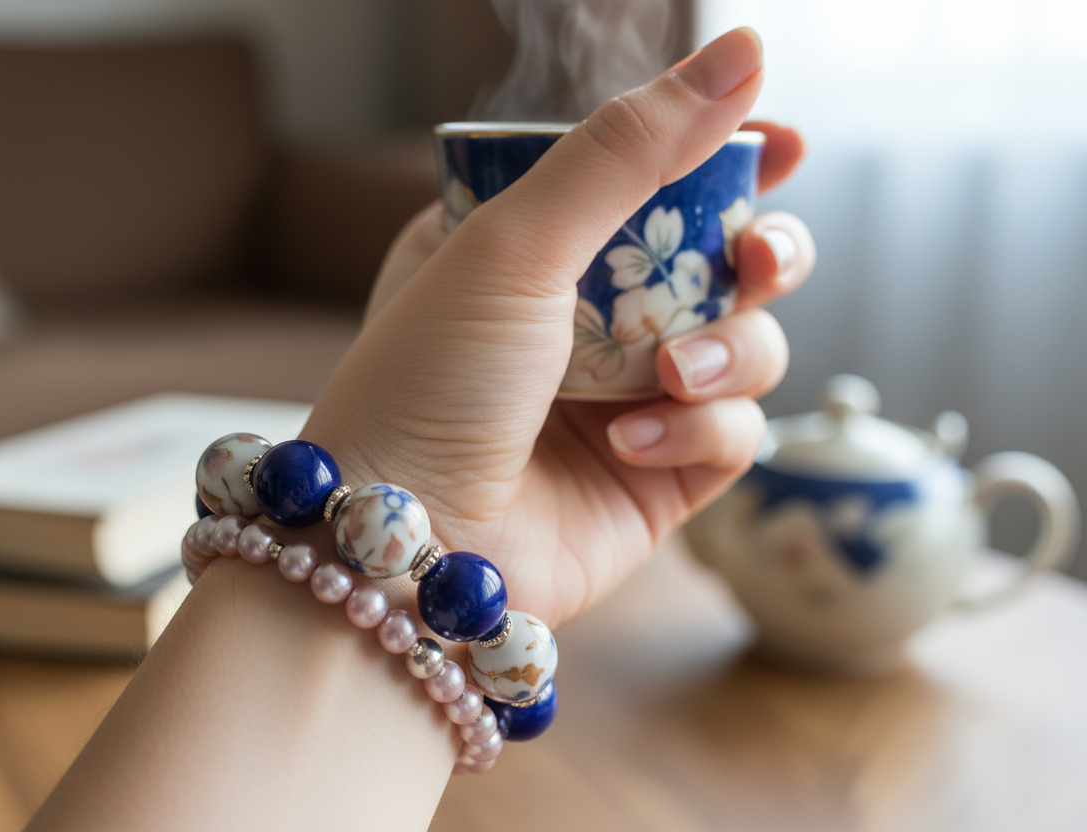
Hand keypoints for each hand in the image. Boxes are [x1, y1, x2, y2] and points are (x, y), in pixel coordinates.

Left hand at [304, 28, 815, 628]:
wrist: (407, 549)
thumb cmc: (429, 384)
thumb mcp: (514, 242)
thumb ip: (628, 150)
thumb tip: (743, 54)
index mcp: (534, 249)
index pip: (650, 181)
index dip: (723, 157)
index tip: (780, 143)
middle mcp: (584, 322)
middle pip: (721, 260)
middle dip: (761, 253)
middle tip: (755, 260)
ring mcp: (625, 400)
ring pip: (746, 344)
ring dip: (729, 348)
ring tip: (670, 372)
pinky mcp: (657, 478)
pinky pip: (732, 432)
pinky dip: (696, 430)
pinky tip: (627, 445)